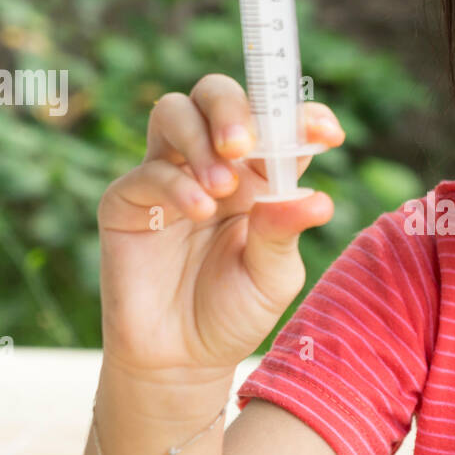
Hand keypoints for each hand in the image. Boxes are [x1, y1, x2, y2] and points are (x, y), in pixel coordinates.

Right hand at [96, 73, 343, 376]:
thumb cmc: (234, 311)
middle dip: (234, 109)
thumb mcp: (273, 275)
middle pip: (216, 96)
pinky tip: (199, 211)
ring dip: (200, 136)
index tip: (327, 131)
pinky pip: (148, 170)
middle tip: (246, 146)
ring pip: (174, 112)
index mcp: (260, 175)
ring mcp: (168, 176)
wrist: (182, 358)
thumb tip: (318, 198)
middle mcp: (215, 165)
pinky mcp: (127, 201)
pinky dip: (176, 182)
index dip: (300, 115)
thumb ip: (285, 232)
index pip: (278, 125)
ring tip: (223, 186)